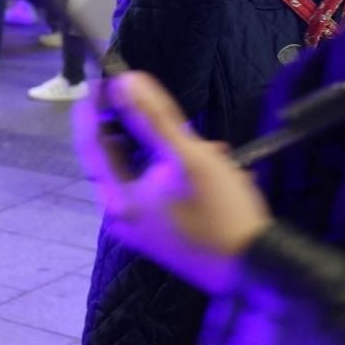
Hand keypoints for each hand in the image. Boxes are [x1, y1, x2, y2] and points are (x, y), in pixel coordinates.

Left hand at [72, 71, 271, 293]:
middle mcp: (121, 217)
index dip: (94, 107)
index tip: (102, 76)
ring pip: (144, 173)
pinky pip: (159, 191)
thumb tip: (124, 81)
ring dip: (168, 151)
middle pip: (116, 159)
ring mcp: (142, 228)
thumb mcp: (188, 156)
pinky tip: (213, 165)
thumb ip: (153, 118)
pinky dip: (177, 172)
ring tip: (207, 144)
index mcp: (118, 199)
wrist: (253, 268)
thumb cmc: (219, 211)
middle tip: (153, 102)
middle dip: (139, 128)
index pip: (90, 144)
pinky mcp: (162, 234)